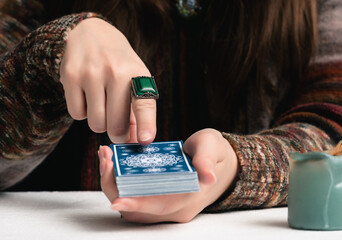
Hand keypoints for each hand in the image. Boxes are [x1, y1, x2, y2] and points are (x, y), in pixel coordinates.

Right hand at [60, 18, 155, 143]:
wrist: (91, 33)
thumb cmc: (119, 64)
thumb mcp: (136, 80)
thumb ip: (138, 112)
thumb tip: (136, 142)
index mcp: (137, 74)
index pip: (144, 104)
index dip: (146, 124)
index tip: (145, 140)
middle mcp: (116, 72)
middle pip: (116, 125)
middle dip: (118, 134)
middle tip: (118, 130)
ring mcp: (91, 73)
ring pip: (95, 124)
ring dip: (100, 122)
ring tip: (102, 105)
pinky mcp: (70, 76)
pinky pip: (77, 115)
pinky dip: (83, 112)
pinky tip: (87, 96)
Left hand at [98, 129, 237, 222]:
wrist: (218, 164)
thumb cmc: (213, 153)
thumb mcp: (211, 147)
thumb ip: (206, 159)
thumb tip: (206, 177)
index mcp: (189, 197)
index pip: (160, 206)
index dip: (138, 204)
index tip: (117, 199)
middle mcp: (175, 208)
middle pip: (138, 210)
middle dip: (116, 188)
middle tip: (106, 159)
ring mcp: (165, 207)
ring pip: (132, 207)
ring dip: (114, 185)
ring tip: (106, 157)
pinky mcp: (158, 201)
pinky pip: (134, 198)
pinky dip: (120, 183)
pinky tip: (113, 163)